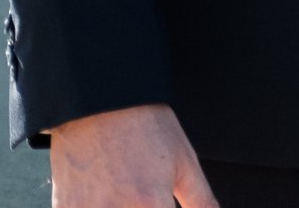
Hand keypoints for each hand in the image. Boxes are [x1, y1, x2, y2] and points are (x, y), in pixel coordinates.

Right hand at [48, 103, 218, 206]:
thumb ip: (201, 200)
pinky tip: (104, 194)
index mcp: (151, 203)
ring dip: (120, 205)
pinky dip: (96, 206)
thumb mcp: (184, 161)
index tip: (162, 203)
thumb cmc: (144, 126)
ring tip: (123, 189)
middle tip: (142, 191)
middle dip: (144, 207)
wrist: (100, 101)